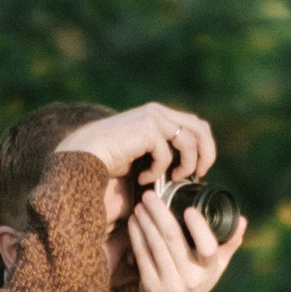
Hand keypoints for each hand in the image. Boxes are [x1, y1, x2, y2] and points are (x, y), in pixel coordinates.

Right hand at [55, 101, 215, 203]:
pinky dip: (158, 171)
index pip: (195, 124)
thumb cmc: (110, 162)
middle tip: (199, 175)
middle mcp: (158, 112)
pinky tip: (143, 178)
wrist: (84, 157)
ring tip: (172, 179)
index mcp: (159, 116)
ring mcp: (153, 117)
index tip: (199, 170)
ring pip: (190, 140)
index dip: (205, 147)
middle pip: (201, 128)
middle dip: (206, 154)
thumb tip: (192, 170)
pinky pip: (167, 154)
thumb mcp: (144, 155)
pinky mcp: (147, 128)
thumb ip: (164, 153)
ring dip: (186, 165)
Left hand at [126, 179, 246, 291]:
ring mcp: (169, 283)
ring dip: (146, 221)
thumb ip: (229, 244)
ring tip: (141, 204)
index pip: (207, 248)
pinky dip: (136, 235)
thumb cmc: (196, 284)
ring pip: (154, 244)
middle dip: (159, 212)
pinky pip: (142, 255)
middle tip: (151, 195)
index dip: (198, 228)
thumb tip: (242, 220)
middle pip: (172, 238)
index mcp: (208, 269)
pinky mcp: (150, 286)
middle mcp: (189, 277)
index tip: (189, 209)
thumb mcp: (215, 268)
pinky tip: (134, 221)